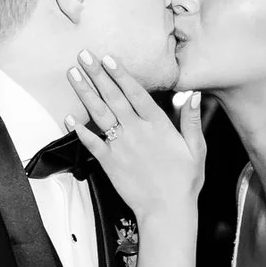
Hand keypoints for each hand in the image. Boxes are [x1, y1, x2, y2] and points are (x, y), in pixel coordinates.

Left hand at [65, 52, 204, 223]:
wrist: (167, 211)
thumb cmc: (184, 181)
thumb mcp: (197, 148)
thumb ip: (192, 120)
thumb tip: (192, 95)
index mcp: (158, 125)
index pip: (136, 92)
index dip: (120, 74)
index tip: (108, 58)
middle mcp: (137, 131)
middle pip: (113, 97)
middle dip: (97, 74)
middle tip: (83, 55)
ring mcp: (121, 146)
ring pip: (99, 114)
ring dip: (84, 92)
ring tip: (73, 74)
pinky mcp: (109, 162)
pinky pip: (91, 143)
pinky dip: (78, 130)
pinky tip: (68, 117)